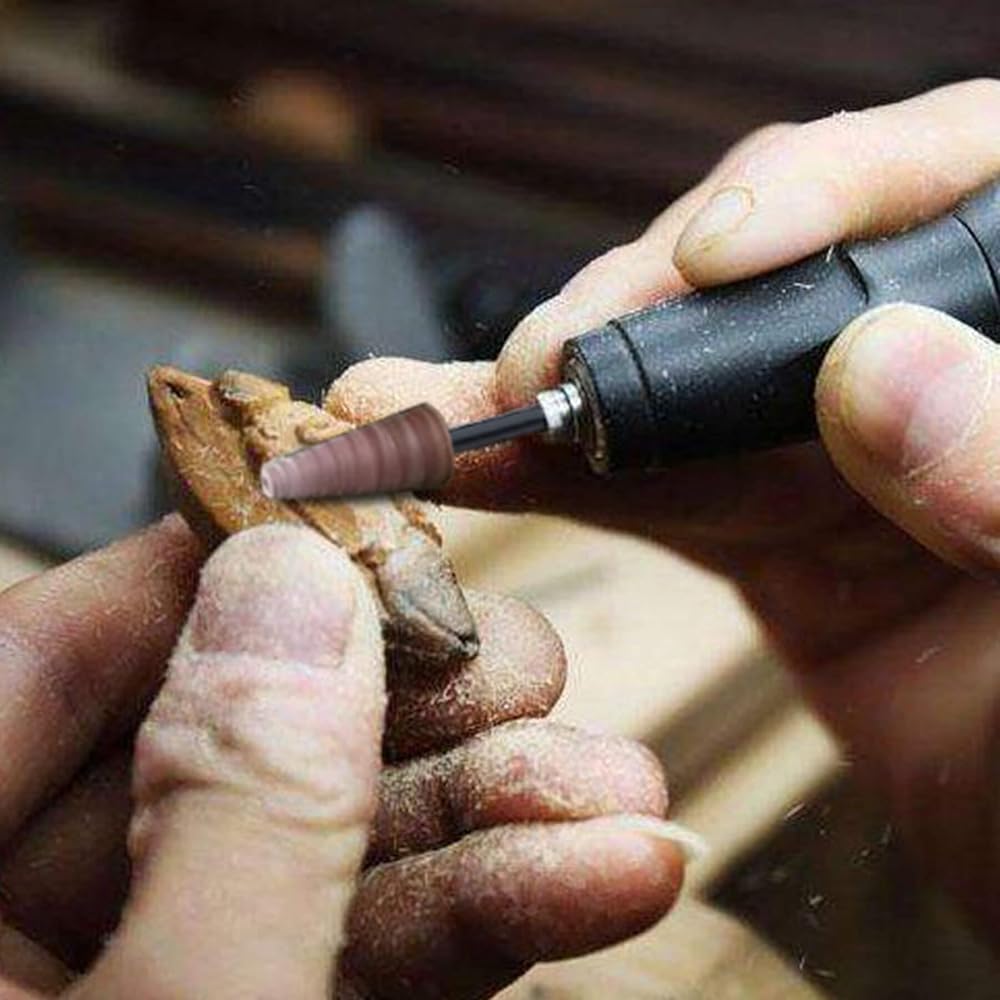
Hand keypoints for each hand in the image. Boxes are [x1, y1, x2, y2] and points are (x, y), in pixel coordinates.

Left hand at [0, 518, 687, 997]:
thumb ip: (235, 807)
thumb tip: (287, 580)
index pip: (49, 649)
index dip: (208, 565)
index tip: (353, 514)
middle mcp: (20, 930)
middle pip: (215, 748)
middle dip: (404, 711)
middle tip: (526, 663)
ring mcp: (135, 983)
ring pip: (306, 855)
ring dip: (481, 823)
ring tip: (617, 792)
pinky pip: (342, 954)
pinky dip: (470, 922)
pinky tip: (594, 873)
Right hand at [326, 79, 999, 941]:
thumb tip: (877, 365)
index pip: (946, 186)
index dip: (822, 189)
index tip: (720, 257)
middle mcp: (934, 363)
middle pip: (772, 274)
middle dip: (645, 303)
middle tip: (546, 357)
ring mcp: (843, 448)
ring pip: (683, 384)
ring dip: (560, 390)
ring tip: (437, 401)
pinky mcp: (773, 526)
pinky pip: (656, 483)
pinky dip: (562, 477)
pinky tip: (475, 464)